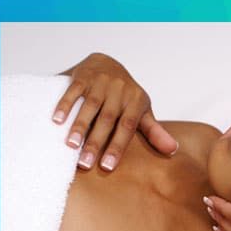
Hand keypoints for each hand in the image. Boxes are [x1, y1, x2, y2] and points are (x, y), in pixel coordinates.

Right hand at [53, 53, 177, 170]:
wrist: (107, 63)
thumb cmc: (126, 96)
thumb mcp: (143, 111)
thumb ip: (155, 132)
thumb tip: (174, 151)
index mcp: (136, 101)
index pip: (127, 127)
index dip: (118, 147)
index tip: (108, 167)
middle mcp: (120, 91)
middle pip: (108, 120)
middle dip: (96, 143)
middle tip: (85, 165)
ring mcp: (101, 82)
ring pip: (90, 106)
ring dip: (79, 126)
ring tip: (71, 146)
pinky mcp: (83, 76)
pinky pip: (73, 91)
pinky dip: (65, 105)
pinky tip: (56, 121)